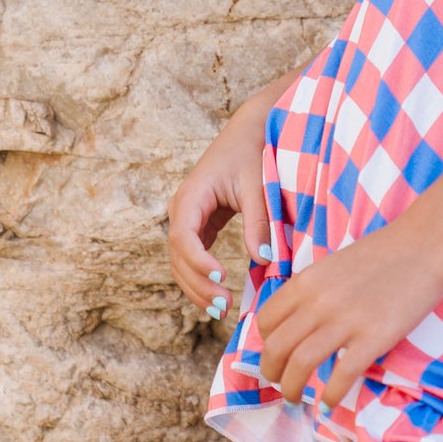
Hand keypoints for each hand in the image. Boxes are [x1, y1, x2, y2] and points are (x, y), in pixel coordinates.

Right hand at [168, 98, 271, 322]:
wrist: (251, 131)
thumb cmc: (254, 153)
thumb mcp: (258, 186)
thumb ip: (259, 221)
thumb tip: (264, 259)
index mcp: (191, 197)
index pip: (183, 237)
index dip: (198, 262)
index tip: (221, 277)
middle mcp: (182, 210)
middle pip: (178, 257)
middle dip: (198, 284)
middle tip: (224, 307)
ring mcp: (188, 219)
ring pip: (181, 263)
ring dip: (197, 288)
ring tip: (222, 310)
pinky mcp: (200, 225)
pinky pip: (194, 258)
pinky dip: (202, 278)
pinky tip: (219, 296)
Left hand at [256, 216, 442, 410]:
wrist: (426, 243)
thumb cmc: (384, 252)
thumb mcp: (335, 265)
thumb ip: (313, 292)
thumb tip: (299, 324)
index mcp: (307, 281)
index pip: (266, 322)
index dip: (264, 345)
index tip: (275, 357)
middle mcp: (319, 301)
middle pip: (277, 348)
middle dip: (272, 374)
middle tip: (279, 385)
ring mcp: (346, 320)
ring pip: (301, 365)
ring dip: (292, 389)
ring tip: (296, 400)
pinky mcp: (375, 337)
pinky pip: (342, 376)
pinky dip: (330, 396)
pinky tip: (329, 405)